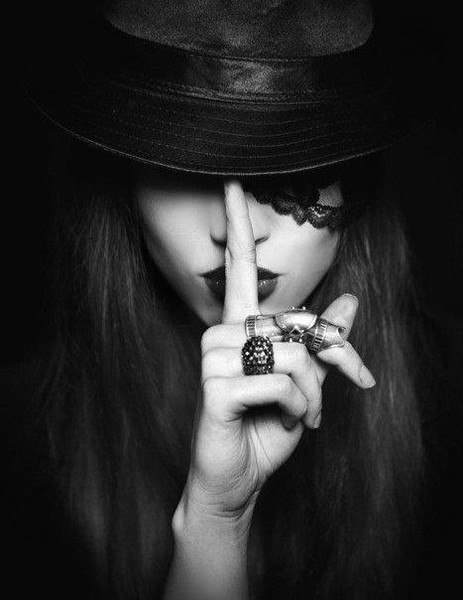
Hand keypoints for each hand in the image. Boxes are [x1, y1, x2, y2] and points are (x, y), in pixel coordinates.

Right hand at [183, 180, 374, 518]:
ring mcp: (213, 359)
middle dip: (337, 356)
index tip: (232, 183)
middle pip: (296, 322)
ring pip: (291, 352)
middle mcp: (221, 334)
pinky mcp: (213, 387)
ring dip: (316, 390)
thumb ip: (321, 342)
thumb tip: (349, 301)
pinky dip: (302, 406)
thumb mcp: (306, 382)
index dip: (237, 225)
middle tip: (354, 383)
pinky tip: (292, 422)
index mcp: (240, 327)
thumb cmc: (268, 427)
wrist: (239, 478)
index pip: (238, 267)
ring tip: (310, 415)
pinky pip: (280, 381)